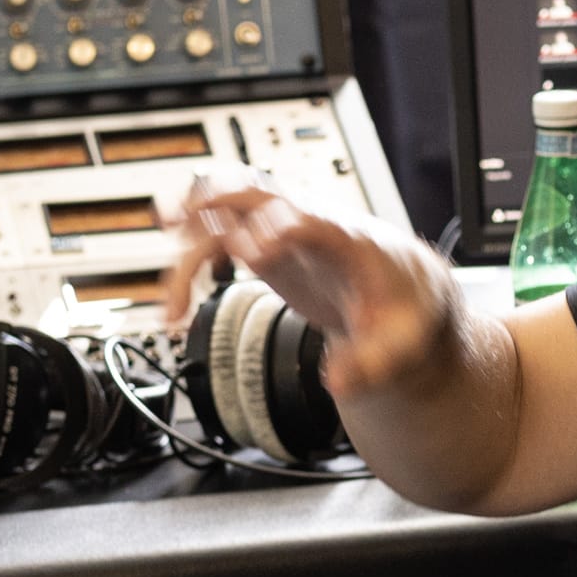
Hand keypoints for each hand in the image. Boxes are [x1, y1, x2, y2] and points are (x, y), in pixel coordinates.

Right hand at [164, 177, 461, 397]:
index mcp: (348, 237)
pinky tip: (176, 309)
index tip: (251, 252)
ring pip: (224, 214)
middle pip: (257, 191)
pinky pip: (215, 242)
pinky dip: (190, 268)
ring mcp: (281, 229)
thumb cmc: (404, 306)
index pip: (311, 218)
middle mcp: (308, 222)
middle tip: (179, 225)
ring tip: (172, 303)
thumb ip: (373, 364)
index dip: (280, 227)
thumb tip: (339, 385)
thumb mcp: (403, 342)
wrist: (401, 287)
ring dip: (189, 244)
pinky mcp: (264, 246)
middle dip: (217, 200)